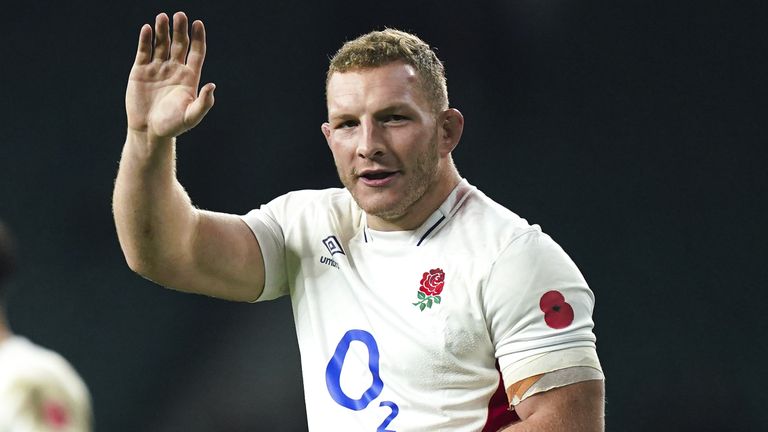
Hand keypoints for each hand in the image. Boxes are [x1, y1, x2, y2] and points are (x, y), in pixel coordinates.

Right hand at [126, 12, 214, 138]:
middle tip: (180, 15)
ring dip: (162, 30)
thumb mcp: (191, 117)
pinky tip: (148, 29)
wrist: (148, 131)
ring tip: (163, 17)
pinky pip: (144, 51)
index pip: (196, 53)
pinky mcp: (141, 70)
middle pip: (179, 44)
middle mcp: (174, 69)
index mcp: (189, 77)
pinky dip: (145, 40)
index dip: (198, 38)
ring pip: (161, 44)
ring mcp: (157, 68)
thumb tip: (212, 85)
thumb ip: (203, 103)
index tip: (198, 24)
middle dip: (180, 30)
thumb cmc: (172, 126)